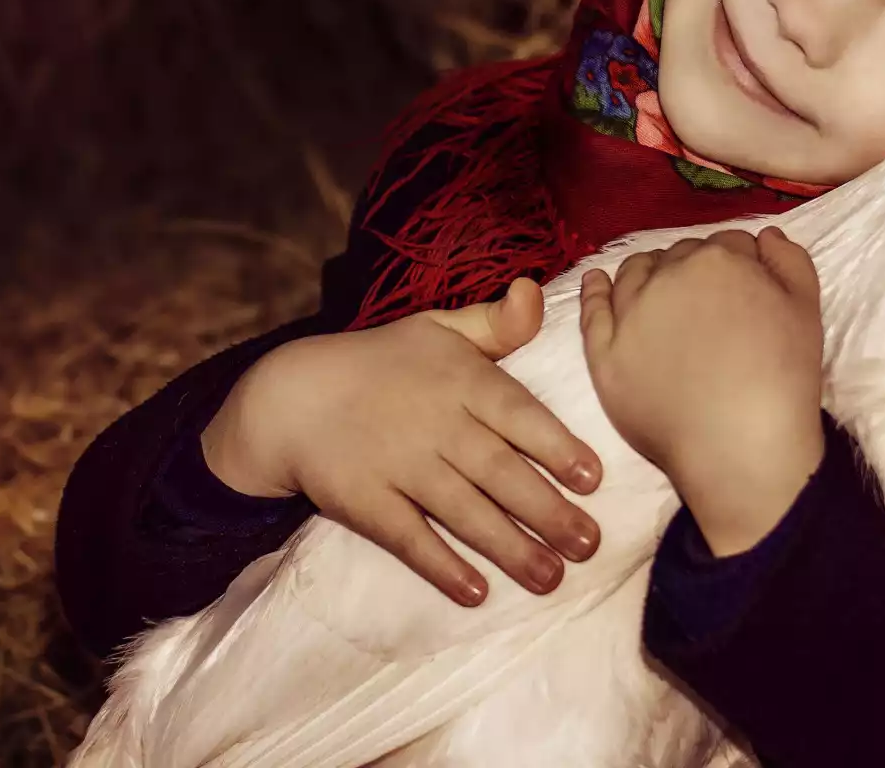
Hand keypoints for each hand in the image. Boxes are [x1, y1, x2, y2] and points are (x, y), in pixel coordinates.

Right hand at [201, 278, 603, 606]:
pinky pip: (409, 538)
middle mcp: (434, 423)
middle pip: (498, 471)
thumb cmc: (381, 362)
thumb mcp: (437, 328)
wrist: (292, 395)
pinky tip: (476, 592)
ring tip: (551, 578)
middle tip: (589, 545)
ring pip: (463, 510)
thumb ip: (495, 323)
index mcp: (459, 379)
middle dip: (547, 511)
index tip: (592, 479)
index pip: (517, 413)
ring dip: (509, 547)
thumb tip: (534, 291)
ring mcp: (397, 465)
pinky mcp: (365, 501)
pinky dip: (442, 566)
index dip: (555, 446)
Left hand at [579, 227, 824, 555]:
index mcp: (718, 260)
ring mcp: (630, 313)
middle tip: (705, 302)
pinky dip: (594, 289)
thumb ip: (790, 260)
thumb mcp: (807, 309)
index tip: (741, 290)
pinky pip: (592, 309)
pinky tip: (596, 280)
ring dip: (646, 272)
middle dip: (693, 269)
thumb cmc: (783, 379)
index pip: (727, 245)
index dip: (738, 265)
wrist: (742, 446)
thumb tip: (764, 235)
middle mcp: (668, 276)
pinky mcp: (604, 351)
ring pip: (633, 274)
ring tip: (655, 288)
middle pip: (678, 256)